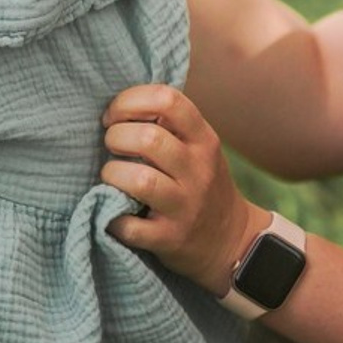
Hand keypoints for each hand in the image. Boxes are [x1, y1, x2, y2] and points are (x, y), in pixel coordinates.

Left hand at [101, 83, 265, 293]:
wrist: (232, 241)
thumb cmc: (202, 182)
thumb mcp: (199, 146)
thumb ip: (169, 123)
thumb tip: (119, 103)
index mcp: (203, 140)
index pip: (168, 100)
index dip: (130, 101)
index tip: (114, 114)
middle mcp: (198, 171)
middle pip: (149, 139)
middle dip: (116, 136)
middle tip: (111, 144)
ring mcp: (185, 208)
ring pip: (139, 181)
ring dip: (112, 173)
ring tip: (110, 174)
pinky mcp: (169, 239)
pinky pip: (131, 227)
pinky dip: (112, 217)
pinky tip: (111, 209)